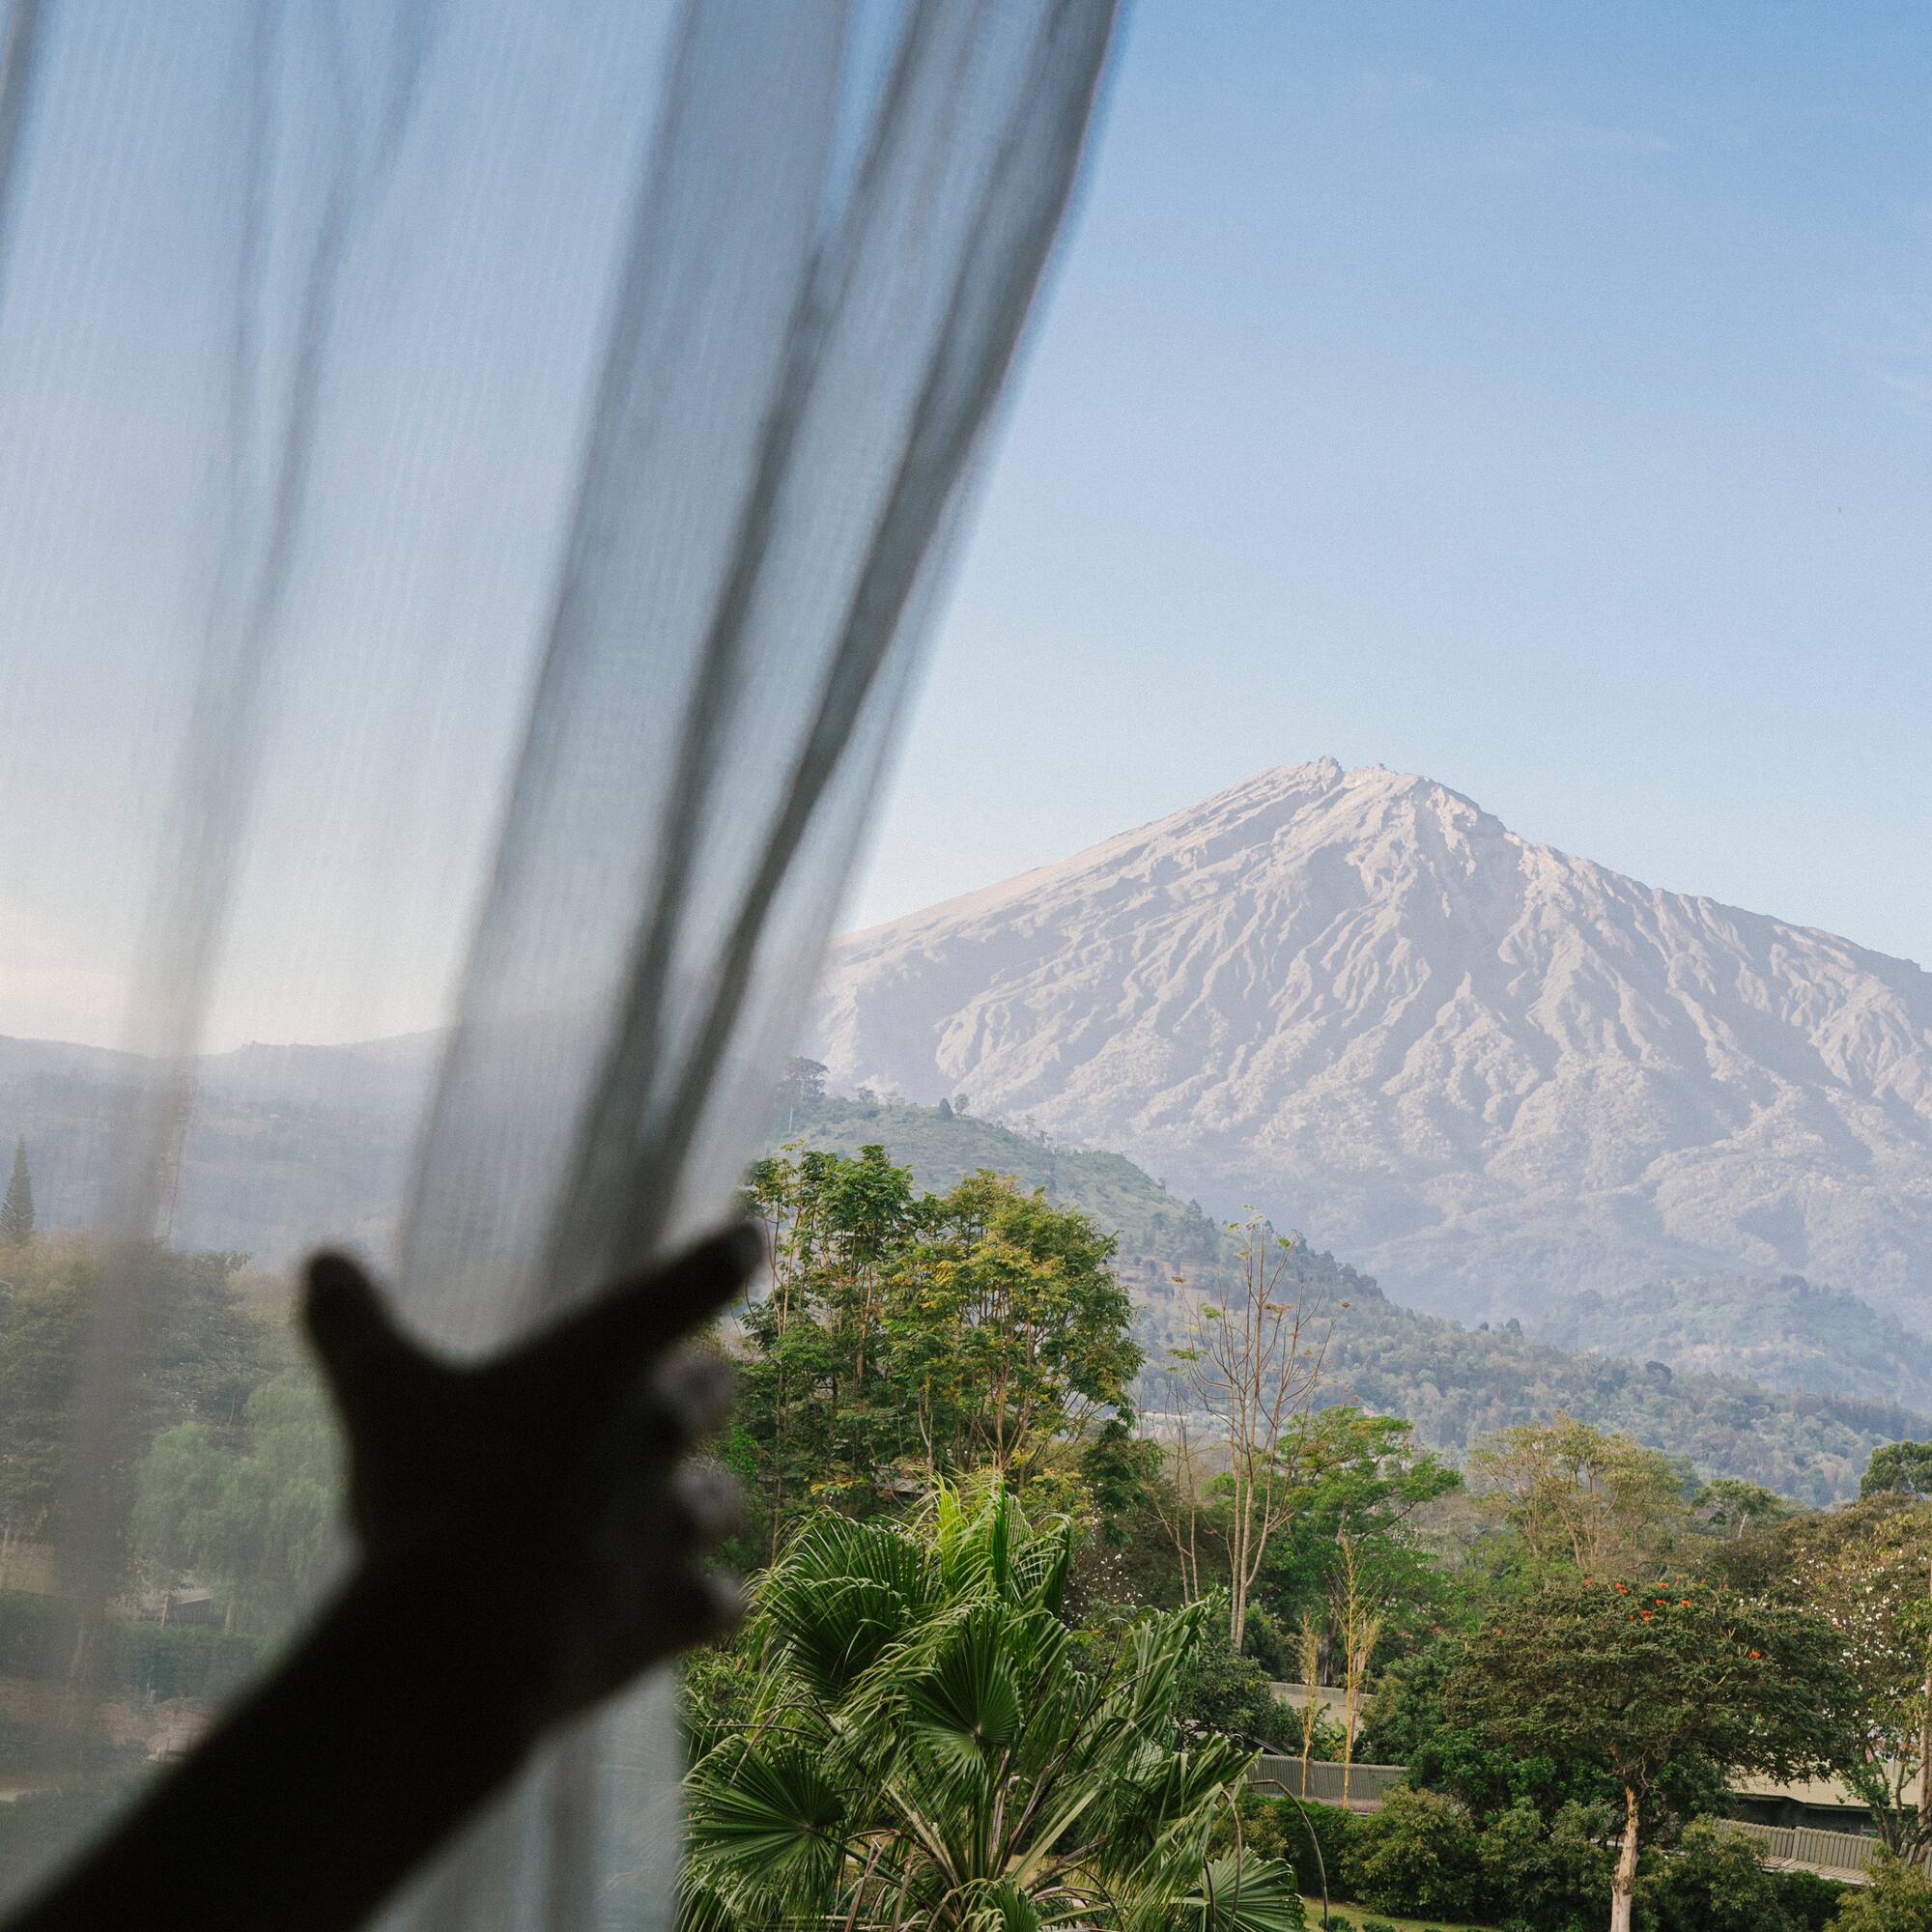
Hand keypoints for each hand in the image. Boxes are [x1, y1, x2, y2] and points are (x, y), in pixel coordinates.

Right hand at [301, 1222, 759, 1734]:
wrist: (460, 1643)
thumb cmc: (426, 1497)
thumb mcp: (378, 1398)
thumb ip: (354, 1327)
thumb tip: (321, 1260)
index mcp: (605, 1357)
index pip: (697, 1280)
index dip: (729, 1255)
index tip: (754, 1237)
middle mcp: (657, 1430)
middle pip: (715, 1390)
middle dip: (704, 1390)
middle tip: (695, 1391)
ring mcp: (673, 1523)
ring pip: (722, 1497)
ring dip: (706, 1496)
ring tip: (696, 1501)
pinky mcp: (675, 1610)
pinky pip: (721, 1600)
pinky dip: (711, 1601)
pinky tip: (707, 1606)